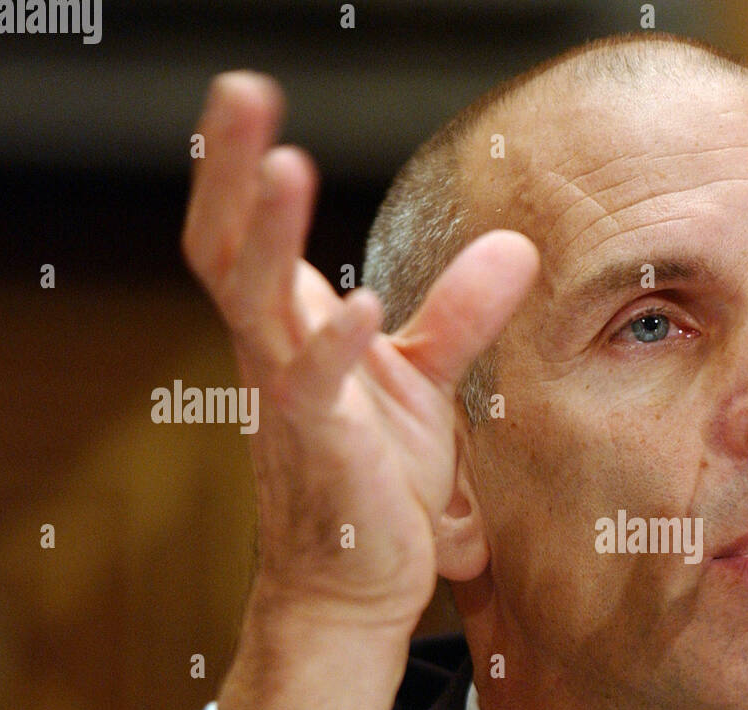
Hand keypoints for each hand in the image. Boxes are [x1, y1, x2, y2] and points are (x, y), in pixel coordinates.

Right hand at [181, 72, 537, 709]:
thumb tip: (517, 246)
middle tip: (243, 90)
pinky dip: (334, 348)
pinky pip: (317, 394)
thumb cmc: (379, 481)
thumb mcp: (423, 384)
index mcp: (292, 332)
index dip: (240, 167)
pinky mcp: (326, 454)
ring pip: (258, 306)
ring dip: (271, 237)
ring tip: (287, 165)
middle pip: (230, 249)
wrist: (360, 582)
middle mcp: (276, 357)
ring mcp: (293, 405)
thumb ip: (462, 313)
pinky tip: (358, 305)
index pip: (244, 236)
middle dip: (234, 170)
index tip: (251, 95)